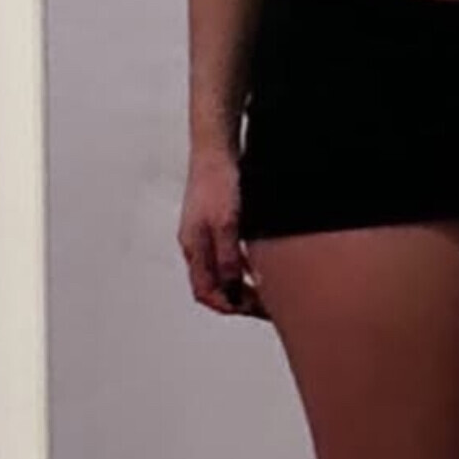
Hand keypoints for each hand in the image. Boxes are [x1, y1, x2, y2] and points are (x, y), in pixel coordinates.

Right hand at [178, 144, 269, 317]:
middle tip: (264, 306)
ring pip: (219, 272)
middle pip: (212, 286)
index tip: (254, 310)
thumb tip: (232, 290)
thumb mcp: (227, 224)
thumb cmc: (219, 181)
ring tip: (264, 290)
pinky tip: (260, 265)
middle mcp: (195, 244)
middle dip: (236, 300)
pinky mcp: (214, 222)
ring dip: (240, 285)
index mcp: (193, 248)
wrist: (216, 148)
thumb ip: (228, 259)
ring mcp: (203, 234)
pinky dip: (242, 267)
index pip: (206, 292)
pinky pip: (226, 256)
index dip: (229, 306)